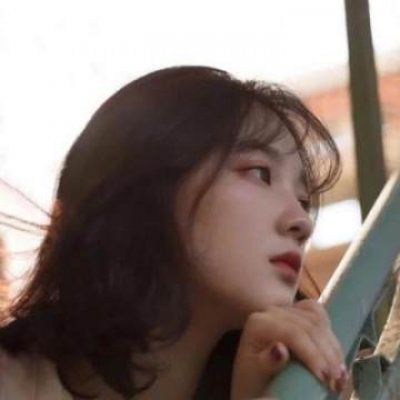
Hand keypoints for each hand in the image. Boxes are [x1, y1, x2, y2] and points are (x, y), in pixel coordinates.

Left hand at [230, 299, 348, 399]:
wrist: (254, 378)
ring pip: (318, 320)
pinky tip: (335, 355)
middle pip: (309, 325)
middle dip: (327, 354)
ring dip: (333, 347)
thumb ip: (267, 363)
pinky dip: (330, 334)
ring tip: (340, 375)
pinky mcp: (296, 312)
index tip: (325, 379)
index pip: (292, 333)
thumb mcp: (257, 375)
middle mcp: (270, 311)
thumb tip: (280, 349)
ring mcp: (284, 309)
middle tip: (337, 382)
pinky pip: (318, 314)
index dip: (313, 354)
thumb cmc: (254, 380)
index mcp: (258, 323)